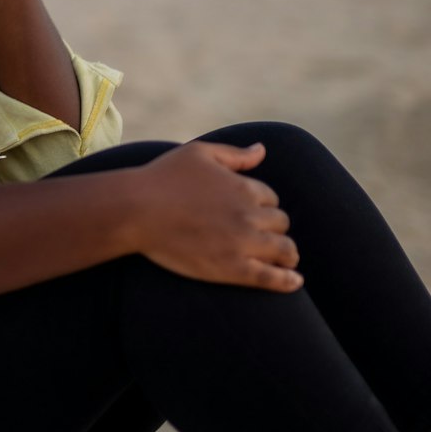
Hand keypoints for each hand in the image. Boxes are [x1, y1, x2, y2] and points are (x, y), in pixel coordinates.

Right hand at [128, 141, 302, 291]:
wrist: (136, 210)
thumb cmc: (163, 177)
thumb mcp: (199, 153)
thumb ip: (235, 154)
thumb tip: (262, 149)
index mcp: (243, 187)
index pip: (270, 198)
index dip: (263, 205)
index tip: (251, 212)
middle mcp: (248, 215)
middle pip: (280, 223)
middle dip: (274, 227)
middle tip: (266, 235)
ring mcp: (241, 243)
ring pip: (283, 250)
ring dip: (287, 253)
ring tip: (286, 259)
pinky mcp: (231, 269)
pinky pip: (270, 278)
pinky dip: (287, 281)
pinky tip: (295, 281)